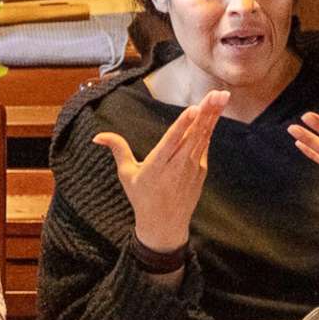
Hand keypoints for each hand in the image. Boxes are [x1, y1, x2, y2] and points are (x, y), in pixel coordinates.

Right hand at [92, 92, 227, 252]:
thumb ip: (117, 150)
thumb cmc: (142, 198)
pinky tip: (214, 113)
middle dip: (206, 112)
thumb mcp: (126, 175)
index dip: (183, 124)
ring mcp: (193, 168)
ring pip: (203, 137)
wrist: (164, 225)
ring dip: (212, 116)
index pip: (172, 141)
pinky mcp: (201, 171)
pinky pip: (204, 145)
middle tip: (218, 93)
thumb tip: (97, 136)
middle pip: (194, 134)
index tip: (194, 109)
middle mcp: (178, 165)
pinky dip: (209, 129)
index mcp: (158, 165)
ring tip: (221, 96)